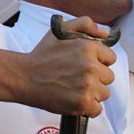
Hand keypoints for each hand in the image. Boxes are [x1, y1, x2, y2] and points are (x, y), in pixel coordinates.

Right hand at [0, 17, 115, 116]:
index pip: (110, 58)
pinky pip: (97, 109)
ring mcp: (87, 86)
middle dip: (95, 78)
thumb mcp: (60, 31)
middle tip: (76, 77)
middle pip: (108, 77)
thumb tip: (106, 33)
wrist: (24, 77)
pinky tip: (74, 100)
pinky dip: (87, 108)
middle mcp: (90, 66)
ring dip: (91, 93)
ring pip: (103, 93)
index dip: (98, 62)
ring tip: (73, 88)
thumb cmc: (41, 56)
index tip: (84, 65)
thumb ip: (85, 24)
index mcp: (88, 48)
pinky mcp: (83, 103)